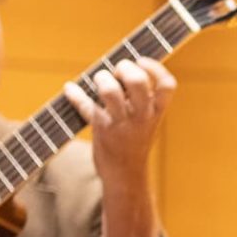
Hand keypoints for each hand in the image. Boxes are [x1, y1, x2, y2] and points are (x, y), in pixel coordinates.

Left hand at [63, 56, 175, 183]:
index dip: (154, 67)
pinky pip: (86, 106)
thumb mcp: (147, 120)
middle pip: (137, 81)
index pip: (166, 84)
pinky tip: (69, 89)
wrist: (125, 175)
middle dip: (123, 68)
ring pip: (110, 91)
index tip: (141, 61)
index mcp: (156, 112)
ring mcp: (122, 124)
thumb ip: (140, 97)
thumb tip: (120, 67)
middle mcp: (142, 116)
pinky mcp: (102, 130)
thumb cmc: (134, 141)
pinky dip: (75, 95)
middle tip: (116, 73)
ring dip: (101, 79)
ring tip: (99, 82)